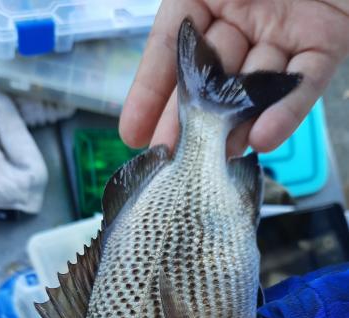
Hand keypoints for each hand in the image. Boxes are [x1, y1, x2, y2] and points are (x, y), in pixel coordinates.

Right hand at [119, 0, 348, 153]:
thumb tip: (161, 33)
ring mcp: (284, 33)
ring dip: (234, 127)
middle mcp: (244, 16)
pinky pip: (305, 81)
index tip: (133, 132)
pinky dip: (286, 111)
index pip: (172, 47)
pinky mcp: (327, 43)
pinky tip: (262, 139)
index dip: (150, 90)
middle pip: (210, 78)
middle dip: (188, 120)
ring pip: (254, 88)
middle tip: (170, 157)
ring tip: (214, 158)